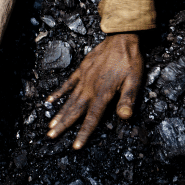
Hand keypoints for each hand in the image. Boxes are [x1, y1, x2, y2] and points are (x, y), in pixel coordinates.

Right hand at [46, 33, 142, 148]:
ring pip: (69, 100)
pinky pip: (67, 84)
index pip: (92, 118)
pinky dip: (59, 93)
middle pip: (75, 111)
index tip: (75, 146)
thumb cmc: (130, 61)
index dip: (84, 133)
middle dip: (63, 126)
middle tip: (51, 137)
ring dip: (59, 114)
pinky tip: (50, 101)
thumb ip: (128, 98)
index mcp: (103, 93)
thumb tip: (124, 117)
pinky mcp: (81, 70)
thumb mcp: (135, 80)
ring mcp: (84, 79)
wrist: (121, 38)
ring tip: (49, 126)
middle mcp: (90, 88)